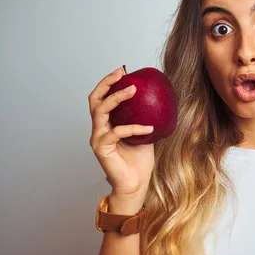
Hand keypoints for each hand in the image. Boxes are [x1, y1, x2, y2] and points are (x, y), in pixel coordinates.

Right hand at [88, 67, 154, 200]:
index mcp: (106, 124)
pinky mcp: (102, 149)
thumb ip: (144, 117)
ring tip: (133, 91)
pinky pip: (117, 132)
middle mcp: (98, 129)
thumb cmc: (139, 161)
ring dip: (117, 98)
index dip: (108, 83)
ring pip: (101, 111)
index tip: (122, 71)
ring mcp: (98, 138)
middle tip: (121, 74)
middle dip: (106, 84)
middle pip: (95, 100)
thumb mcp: (144, 133)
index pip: (101, 98)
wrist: (136, 184)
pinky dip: (134, 127)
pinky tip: (149, 127)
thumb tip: (159, 100)